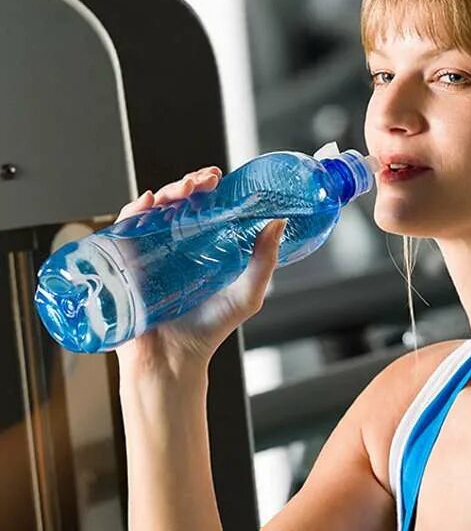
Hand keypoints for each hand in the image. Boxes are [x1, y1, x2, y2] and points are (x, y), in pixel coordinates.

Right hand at [113, 166, 286, 377]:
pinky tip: (146, 203)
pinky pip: (123, 231)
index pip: (201, 208)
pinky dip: (133, 212)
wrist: (175, 360)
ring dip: (165, 192)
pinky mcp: (125, 264)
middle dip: (188, 185)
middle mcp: (174, 245)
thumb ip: (264, 261)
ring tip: (184, 189)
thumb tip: (279, 223)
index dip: (207, 190)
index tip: (218, 179)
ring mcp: (148, 252)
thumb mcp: (247, 294)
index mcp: (201, 247)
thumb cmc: (210, 330)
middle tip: (205, 181)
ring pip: (152, 211)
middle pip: (176, 204)